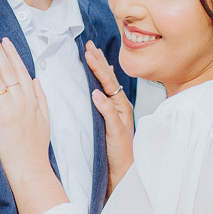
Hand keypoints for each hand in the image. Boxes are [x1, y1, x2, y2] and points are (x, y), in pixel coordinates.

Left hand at [0, 33, 64, 213]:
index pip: (21, 70)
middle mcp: (21, 101)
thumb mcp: (46, 118)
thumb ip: (41, 97)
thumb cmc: (37, 145)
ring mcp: (8, 109)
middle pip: (8, 70)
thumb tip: (36, 79)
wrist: (30, 167)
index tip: (5, 41)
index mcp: (33, 99)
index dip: (12, 54)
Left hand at [85, 41, 133, 194]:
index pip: (106, 78)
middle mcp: (121, 106)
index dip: (98, 62)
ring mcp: (120, 117)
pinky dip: (103, 103)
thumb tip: (96, 89)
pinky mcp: (117, 129)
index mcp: (117, 103)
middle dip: (99, 61)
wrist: (123, 168)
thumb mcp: (106, 123)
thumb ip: (103, 106)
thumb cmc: (114, 147)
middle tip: (89, 46)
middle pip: (109, 79)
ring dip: (101, 73)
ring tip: (91, 59)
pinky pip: (110, 114)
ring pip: (111, 90)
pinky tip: (96, 93)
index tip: (89, 49)